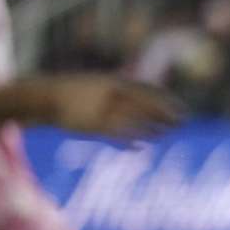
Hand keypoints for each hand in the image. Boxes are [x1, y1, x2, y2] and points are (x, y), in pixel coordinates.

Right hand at [44, 75, 180, 138]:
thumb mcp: (102, 82)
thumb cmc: (79, 90)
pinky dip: (128, 142)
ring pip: (133, 122)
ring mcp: (102, 110)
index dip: (166, 99)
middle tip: (184, 121)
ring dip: (151, 129)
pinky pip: (115, 135)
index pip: (148, 90)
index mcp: (115, 82)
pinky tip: (139, 147)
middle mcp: (111, 95)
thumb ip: (124, 87)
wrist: (45, 97)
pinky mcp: (91, 126)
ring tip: (164, 134)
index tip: (182, 106)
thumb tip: (149, 93)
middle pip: (145, 105)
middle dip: (165, 113)